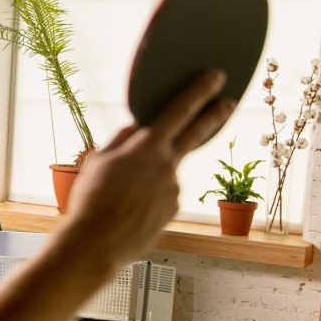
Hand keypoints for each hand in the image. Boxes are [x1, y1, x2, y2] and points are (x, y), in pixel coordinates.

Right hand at [63, 70, 234, 266]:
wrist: (96, 243)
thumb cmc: (91, 200)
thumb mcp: (97, 161)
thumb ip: (119, 140)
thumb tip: (134, 128)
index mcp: (148, 147)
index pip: (180, 111)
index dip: (199, 91)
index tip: (216, 77)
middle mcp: (168, 165)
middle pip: (197, 133)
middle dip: (214, 114)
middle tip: (229, 102)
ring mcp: (174, 189)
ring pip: (165, 172)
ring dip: (151, 176)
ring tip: (121, 195)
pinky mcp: (173, 210)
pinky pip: (162, 194)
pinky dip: (149, 196)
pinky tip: (129, 208)